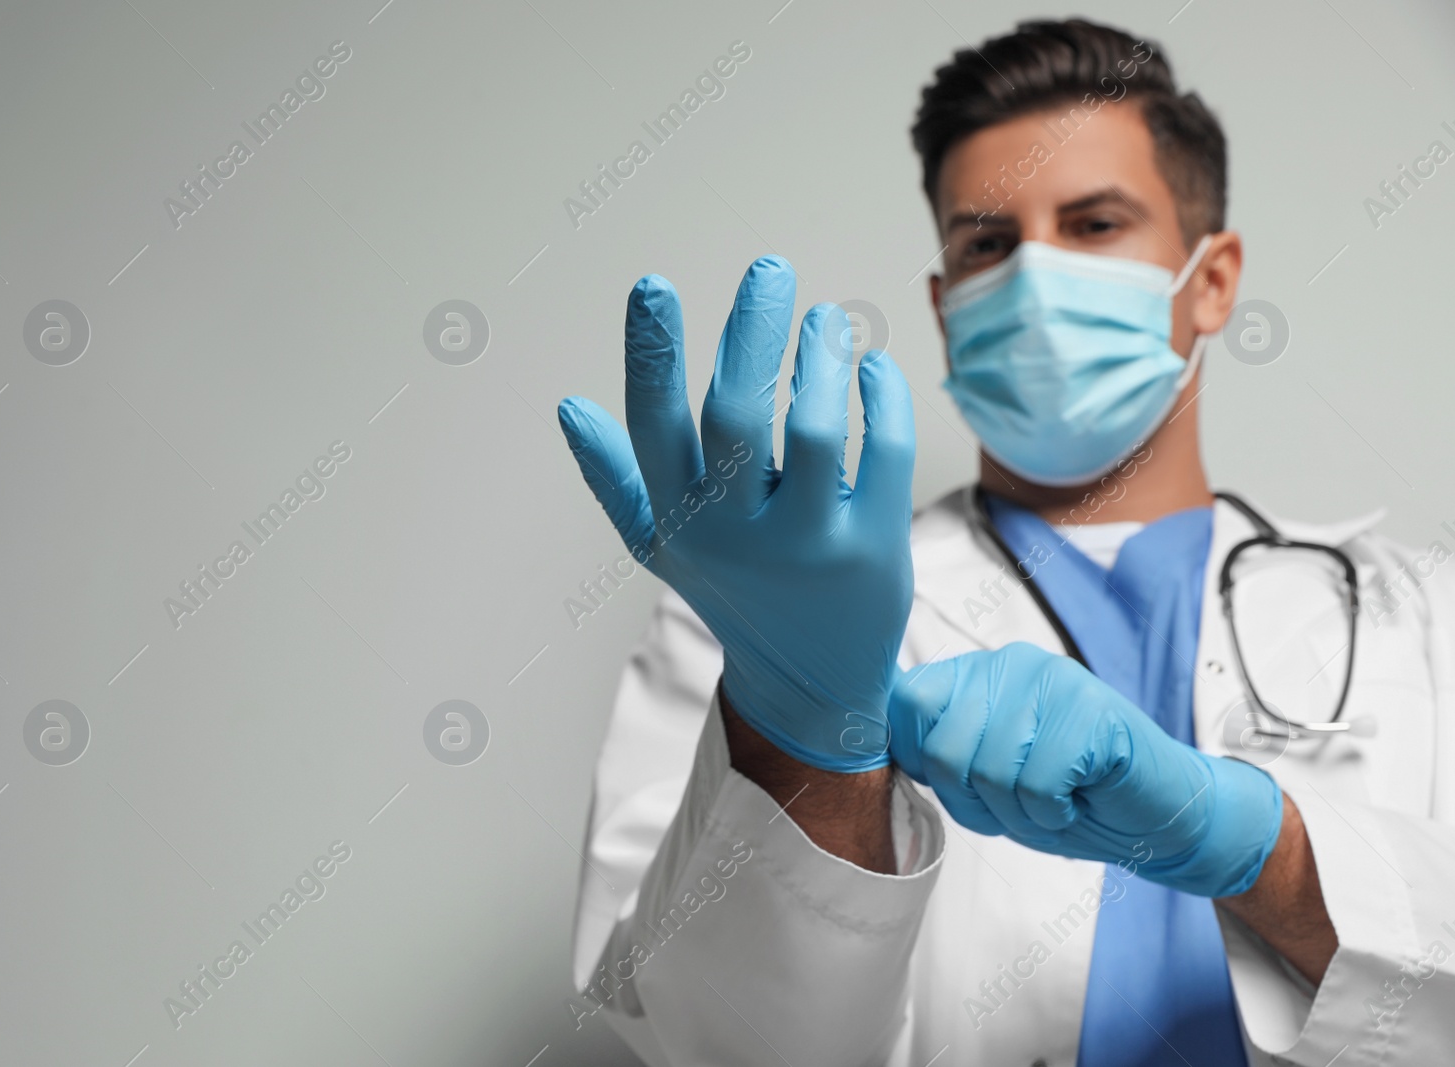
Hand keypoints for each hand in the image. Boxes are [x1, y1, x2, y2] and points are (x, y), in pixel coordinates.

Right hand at [558, 256, 915, 771]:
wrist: (810, 684)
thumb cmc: (734, 594)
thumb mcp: (660, 545)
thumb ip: (615, 477)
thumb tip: (569, 408)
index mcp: (681, 521)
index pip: (654, 426)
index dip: (651, 353)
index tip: (653, 285)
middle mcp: (739, 535)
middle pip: (737, 416)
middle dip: (751, 330)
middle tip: (770, 271)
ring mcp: (811, 544)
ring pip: (819, 430)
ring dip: (822, 358)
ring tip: (824, 318)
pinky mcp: (873, 549)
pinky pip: (885, 454)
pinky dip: (882, 396)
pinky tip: (870, 365)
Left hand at [887, 642, 1283, 895]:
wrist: (1155, 814)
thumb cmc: (1063, 798)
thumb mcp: (980, 778)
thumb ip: (932, 751)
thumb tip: (862, 737)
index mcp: (973, 674)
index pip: (905, 706)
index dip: (925, 764)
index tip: (969, 784)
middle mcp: (1007, 663)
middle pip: (943, 750)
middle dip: (978, 801)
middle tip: (1022, 800)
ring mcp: (1050, 678)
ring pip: (989, 770)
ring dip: (1019, 812)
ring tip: (1053, 798)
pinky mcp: (1090, 708)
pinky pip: (1036, 783)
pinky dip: (1054, 812)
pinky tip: (1077, 798)